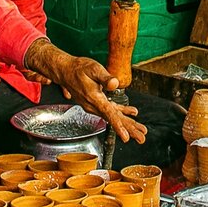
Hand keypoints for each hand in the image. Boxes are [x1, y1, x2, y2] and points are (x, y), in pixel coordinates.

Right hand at [24, 39, 146, 144]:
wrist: (65, 71)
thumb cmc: (78, 69)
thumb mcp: (93, 68)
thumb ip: (105, 77)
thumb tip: (115, 84)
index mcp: (94, 98)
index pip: (108, 114)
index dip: (118, 126)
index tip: (126, 137)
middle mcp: (93, 105)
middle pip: (113, 120)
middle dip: (128, 130)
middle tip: (141, 138)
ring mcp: (94, 106)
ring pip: (113, 117)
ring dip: (127, 124)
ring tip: (141, 131)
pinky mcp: (96, 103)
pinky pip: (111, 111)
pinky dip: (122, 113)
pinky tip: (132, 113)